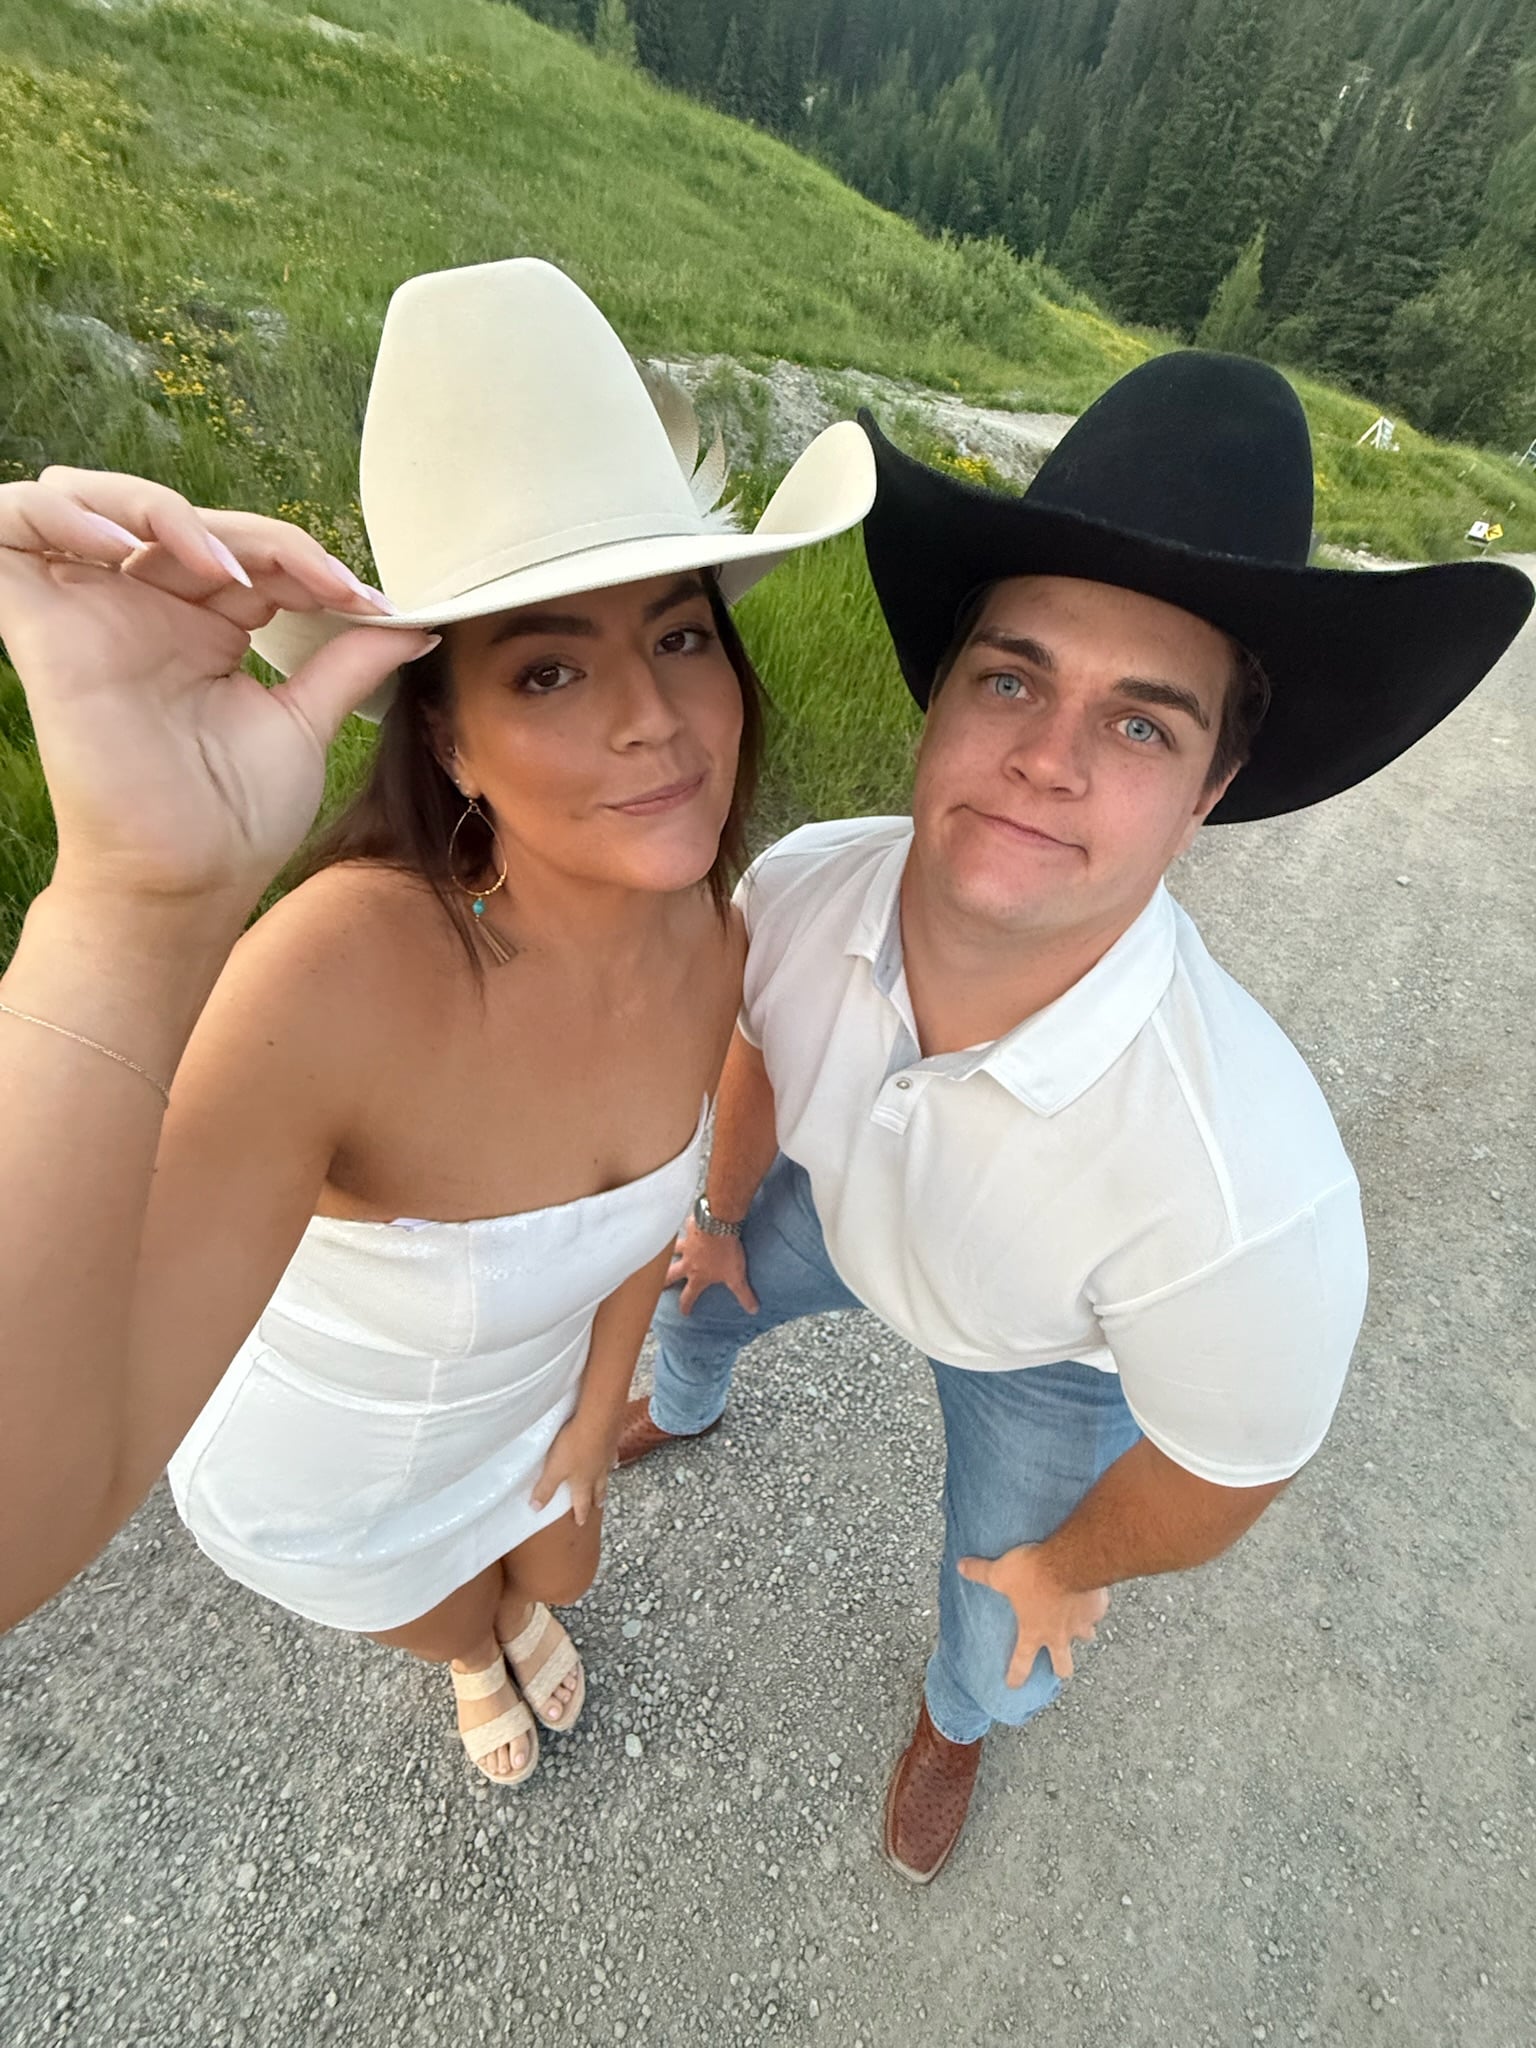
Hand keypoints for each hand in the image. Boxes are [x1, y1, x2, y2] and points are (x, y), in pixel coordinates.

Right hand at [0, 468, 434, 914]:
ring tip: (222, 565)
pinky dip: (63, 511)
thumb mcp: (304, 721)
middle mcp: (140, 611)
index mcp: (199, 628)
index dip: (300, 557)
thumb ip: (350, 661)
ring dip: (157, 507)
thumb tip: (414, 621)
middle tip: (319, 584)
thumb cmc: (236, 820)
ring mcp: (88, 614)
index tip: (365, 600)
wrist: (189, 882)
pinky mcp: (40, 627)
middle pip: (178, 516)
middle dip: (257, 536)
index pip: (239, 548)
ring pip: (87, 498)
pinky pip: (12, 524)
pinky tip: (127, 544)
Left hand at [530, 1411, 616, 1527]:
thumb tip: (535, 1508)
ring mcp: (607, 1456)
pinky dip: (611, 1458)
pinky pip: (612, 1453)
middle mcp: (598, 1472)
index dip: (580, 1513)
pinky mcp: (612, 1439)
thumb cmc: (575, 1446)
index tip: (581, 1522)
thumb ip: (545, 1488)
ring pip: (606, 1473)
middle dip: (597, 1499)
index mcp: (583, 1482)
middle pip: (598, 1489)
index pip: (581, 1502)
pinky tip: (611, 1455)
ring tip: (605, 1483)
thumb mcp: (554, 1469)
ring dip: (605, 1480)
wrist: (598, 1419)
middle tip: (598, 1505)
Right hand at [666, 1216, 758, 1314]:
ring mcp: (686, 1245)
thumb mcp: (737, 1277)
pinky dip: (684, 1230)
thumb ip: (744, 1294)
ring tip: (666, 1254)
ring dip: (669, 1254)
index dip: (685, 1306)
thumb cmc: (726, 1252)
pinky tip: (685, 1227)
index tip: (683, 1312)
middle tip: (657, 1286)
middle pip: (670, 1275)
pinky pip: (684, 1230)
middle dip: (663, 1282)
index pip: (688, 1296)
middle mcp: (688, 1263)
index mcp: (698, 1277)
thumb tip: (753, 1310)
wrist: (718, 1224)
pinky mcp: (689, 1229)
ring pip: (673, 1251)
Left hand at [957, 1542, 1109, 1688]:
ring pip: (1086, 1638)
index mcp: (1033, 1632)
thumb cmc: (1034, 1572)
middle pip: (1064, 1665)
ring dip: (1081, 1633)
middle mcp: (1059, 1634)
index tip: (1013, 1684)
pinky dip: (1093, 1605)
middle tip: (1058, 1665)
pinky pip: (1096, 1611)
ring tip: (1078, 1623)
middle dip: (1061, 1668)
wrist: (1070, 1561)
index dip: (1016, 1676)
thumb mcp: (1000, 1573)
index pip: (1021, 1663)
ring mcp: (1081, 1624)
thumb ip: (981, 1572)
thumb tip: (962, 1566)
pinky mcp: (1097, 1608)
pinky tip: (1090, 1595)